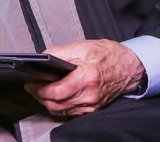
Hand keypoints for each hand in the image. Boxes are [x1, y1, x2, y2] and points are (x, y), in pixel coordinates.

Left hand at [24, 39, 144, 116]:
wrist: (129, 66)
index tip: (30, 83)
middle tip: (31, 86)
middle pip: (56, 104)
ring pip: (61, 110)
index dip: (39, 89)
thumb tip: (42, 57)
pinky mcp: (93, 109)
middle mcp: (90, 95)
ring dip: (47, 102)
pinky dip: (59, 105)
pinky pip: (71, 112)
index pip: (56, 91)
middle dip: (40, 96)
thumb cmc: (107, 55)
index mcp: (86, 77)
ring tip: (40, 90)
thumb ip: (59, 52)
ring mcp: (92, 104)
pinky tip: (54, 96)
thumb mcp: (81, 47)